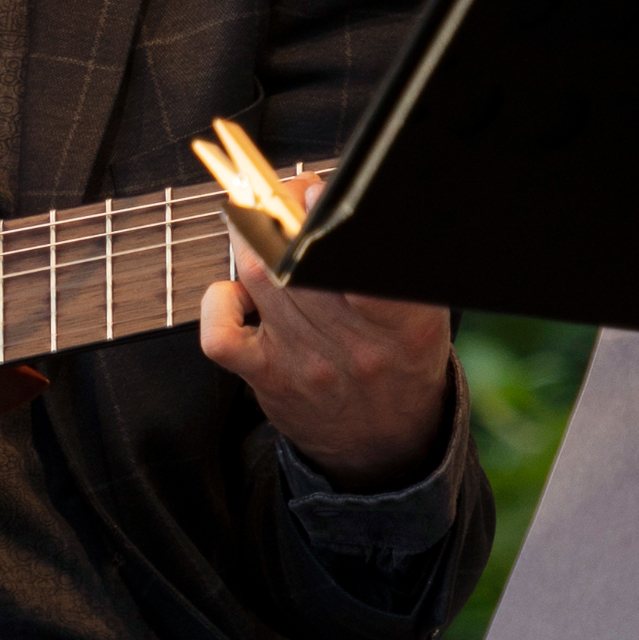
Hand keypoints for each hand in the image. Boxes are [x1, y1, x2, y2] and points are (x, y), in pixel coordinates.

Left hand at [198, 177, 451, 492]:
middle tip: (284, 193)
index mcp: (403, 324)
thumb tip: (330, 194)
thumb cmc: (398, 357)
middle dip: (280, 214)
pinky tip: (238, 290)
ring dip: (253, 239)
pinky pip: (222, 335)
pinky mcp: (267, 378)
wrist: (384, 446)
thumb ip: (385, 258)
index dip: (327, 226)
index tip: (313, 195)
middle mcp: (353, 346)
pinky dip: (218, 301)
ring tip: (263, 221)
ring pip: (259, 279)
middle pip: (297, 262)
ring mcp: (305, 364)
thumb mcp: (419, 311)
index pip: (364, 273)